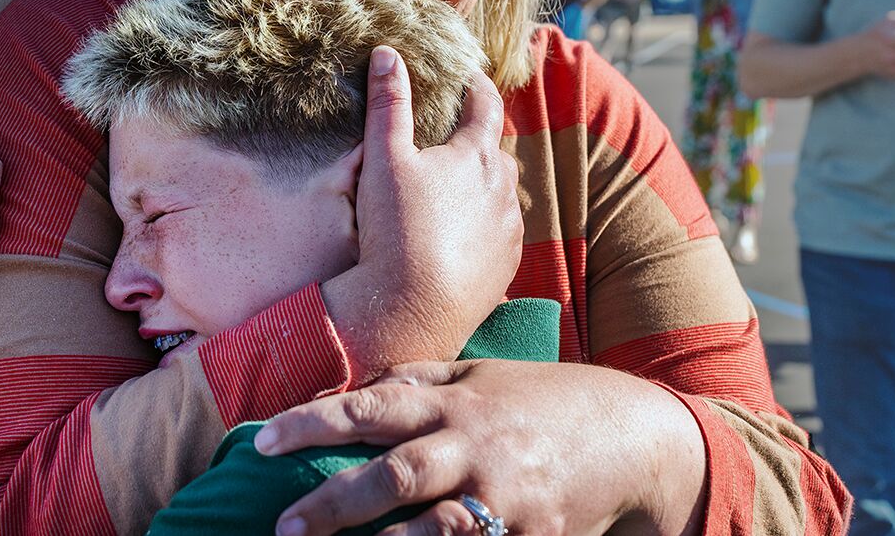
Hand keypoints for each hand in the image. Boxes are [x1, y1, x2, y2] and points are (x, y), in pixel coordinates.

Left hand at [256, 360, 707, 535]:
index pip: (370, 409)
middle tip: (282, 527)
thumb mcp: (482, 375)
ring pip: (432, 531)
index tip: (261, 443)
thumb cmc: (543, 400)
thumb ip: (419, 381)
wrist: (633, 435)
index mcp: (456, 403)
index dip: (311, 424)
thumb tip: (356, 388)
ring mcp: (507, 499)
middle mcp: (476, 448)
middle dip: (333, 504)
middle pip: (393, 476)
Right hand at [321, 47, 522, 378]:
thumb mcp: (383, 159)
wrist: (410, 312)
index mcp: (477, 155)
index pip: (486, 104)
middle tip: (451, 139)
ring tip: (450, 192)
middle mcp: (503, 189)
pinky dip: (482, 227)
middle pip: (494, 153)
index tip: (467, 77)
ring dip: (481, 188)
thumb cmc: (395, 231)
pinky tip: (456, 237)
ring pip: (500, 196)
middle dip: (476, 142)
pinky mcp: (505, 267)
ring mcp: (508, 231)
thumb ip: (388, 103)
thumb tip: (388, 53)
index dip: (476, 85)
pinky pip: (499, 236)